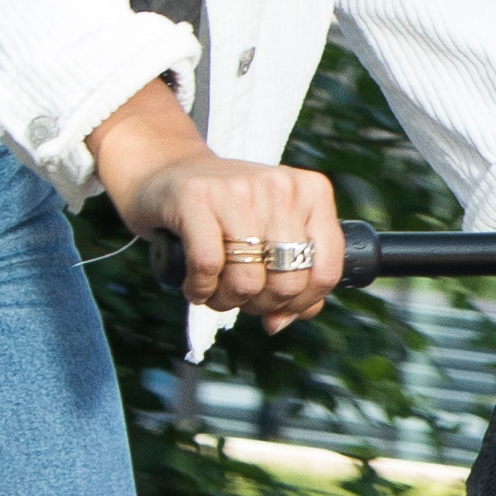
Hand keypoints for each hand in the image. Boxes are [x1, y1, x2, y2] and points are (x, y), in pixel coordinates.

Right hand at [90, 83, 346, 329]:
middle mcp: (281, 186)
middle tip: (239, 296)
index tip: (276, 307)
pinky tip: (195, 285)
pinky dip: (200, 289)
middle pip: (287, 282)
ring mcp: (240, 188)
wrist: (170, 174)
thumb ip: (294, 276)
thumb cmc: (227, 214)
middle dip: (260, 304)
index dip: (301, 304)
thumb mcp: (272, 234)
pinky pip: (208, 267)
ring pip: (248, 280)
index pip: (326, 271)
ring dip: (227, 300)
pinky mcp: (197, 197)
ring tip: (215, 291)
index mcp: (312, 192)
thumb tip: (281, 321)